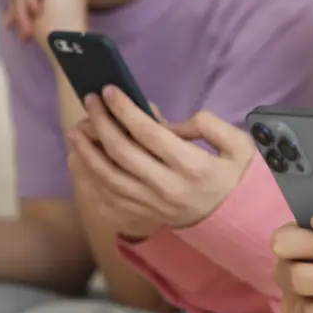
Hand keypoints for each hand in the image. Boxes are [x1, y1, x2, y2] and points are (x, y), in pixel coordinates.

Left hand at [65, 89, 255, 232]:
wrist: (235, 221)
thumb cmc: (235, 177)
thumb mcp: (238, 145)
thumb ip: (207, 125)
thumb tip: (170, 124)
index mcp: (193, 167)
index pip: (150, 134)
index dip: (126, 110)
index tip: (109, 91)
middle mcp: (168, 188)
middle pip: (123, 153)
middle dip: (102, 123)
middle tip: (90, 101)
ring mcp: (153, 206)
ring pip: (108, 178)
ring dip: (87, 153)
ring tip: (75, 131)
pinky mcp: (144, 216)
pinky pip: (108, 200)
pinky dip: (91, 182)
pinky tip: (82, 163)